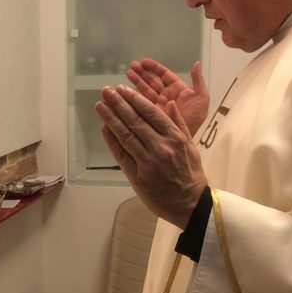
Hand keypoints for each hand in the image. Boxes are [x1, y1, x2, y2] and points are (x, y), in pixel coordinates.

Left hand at [95, 85, 206, 228]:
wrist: (189, 203)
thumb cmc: (191, 173)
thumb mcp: (191, 145)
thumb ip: (179, 123)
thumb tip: (169, 102)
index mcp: (174, 137)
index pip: (151, 113)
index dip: (134, 99)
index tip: (122, 89)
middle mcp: (160, 147)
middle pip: (135, 121)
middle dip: (118, 104)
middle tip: (106, 91)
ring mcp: (147, 162)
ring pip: (125, 135)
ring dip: (110, 119)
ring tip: (100, 105)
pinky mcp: (137, 176)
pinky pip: (122, 155)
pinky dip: (111, 140)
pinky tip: (104, 128)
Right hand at [127, 59, 208, 137]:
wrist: (187, 136)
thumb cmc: (196, 117)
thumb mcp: (202, 97)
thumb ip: (198, 80)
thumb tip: (197, 63)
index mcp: (177, 89)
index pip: (164, 75)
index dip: (154, 68)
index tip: (144, 61)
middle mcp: (166, 95)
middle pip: (152, 80)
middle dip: (142, 72)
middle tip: (132, 65)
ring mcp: (158, 104)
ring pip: (145, 89)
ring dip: (137, 81)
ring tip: (128, 73)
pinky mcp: (150, 113)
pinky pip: (141, 102)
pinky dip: (134, 95)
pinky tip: (127, 89)